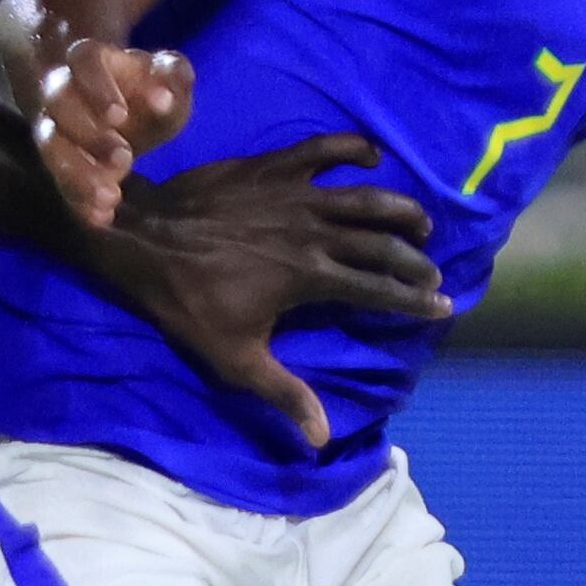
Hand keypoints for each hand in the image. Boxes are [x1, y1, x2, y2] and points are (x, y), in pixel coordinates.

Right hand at [32, 40, 193, 228]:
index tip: (120, 115)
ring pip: (50, 146)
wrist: (120, 110)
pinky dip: (78, 201)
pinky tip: (102, 217)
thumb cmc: (145, 88)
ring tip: (111, 196)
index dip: (97, 87)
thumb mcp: (167, 78)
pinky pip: (58, 181)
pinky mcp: (58, 162)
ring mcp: (54, 126)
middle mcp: (62, 90)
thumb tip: (165, 96)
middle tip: (125, 157)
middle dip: (88, 132)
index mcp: (90, 59)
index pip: (83, 60)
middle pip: (59, 102)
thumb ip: (172, 77)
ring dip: (78, 173)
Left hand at [96, 131, 449, 451]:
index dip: (415, 299)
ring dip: (399, 208)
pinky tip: (372, 155)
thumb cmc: (186, 302)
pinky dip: (352, 148)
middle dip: (415, 258)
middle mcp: (314, 232)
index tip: (443, 306)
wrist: (142, 238)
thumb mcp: (235, 358)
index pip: (378, 288)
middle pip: (382, 242)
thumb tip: (322, 438)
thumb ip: (284, 393)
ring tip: (421, 221)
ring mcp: (294, 193)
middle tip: (433, 271)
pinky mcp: (272, 166)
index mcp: (311, 277)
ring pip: (364, 195)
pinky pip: (322, 148)